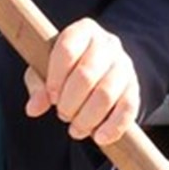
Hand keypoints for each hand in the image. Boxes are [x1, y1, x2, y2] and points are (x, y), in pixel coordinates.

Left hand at [23, 18, 138, 145]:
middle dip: (70, 102)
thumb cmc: (68, 68)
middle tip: (62, 114)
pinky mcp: (134, 88)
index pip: (67, 49)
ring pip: (106, 93)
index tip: (51, 96)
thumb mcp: (48, 69)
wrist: (104, 68)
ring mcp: (124, 66)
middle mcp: (108, 44)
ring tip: (76, 129)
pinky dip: (112, 127)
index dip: (55, 77)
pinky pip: (127, 109)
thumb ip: (38, 85)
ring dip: (87, 118)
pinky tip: (99, 137)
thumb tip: (33, 107)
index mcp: (83, 31)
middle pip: (87, 74)